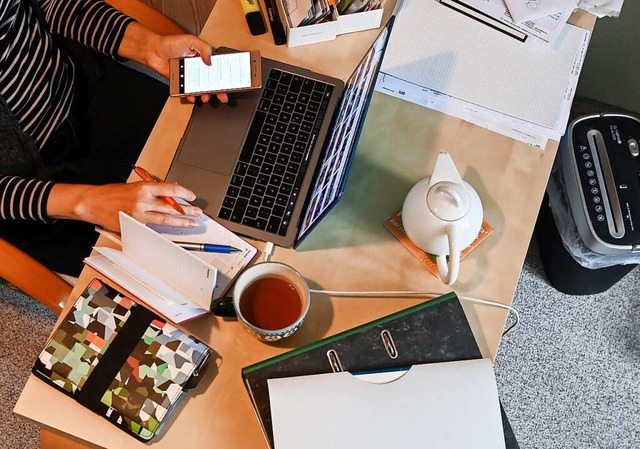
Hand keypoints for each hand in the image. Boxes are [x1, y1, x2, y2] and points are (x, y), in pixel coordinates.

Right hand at [48, 182, 202, 230]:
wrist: (92, 202)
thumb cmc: (111, 193)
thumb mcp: (133, 185)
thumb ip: (152, 189)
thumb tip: (169, 191)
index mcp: (144, 187)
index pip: (170, 189)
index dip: (184, 193)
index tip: (191, 196)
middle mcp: (143, 200)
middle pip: (171, 206)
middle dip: (187, 210)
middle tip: (197, 212)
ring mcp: (139, 214)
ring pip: (165, 219)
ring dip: (180, 221)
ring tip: (190, 222)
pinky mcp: (134, 225)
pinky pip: (152, 227)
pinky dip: (163, 227)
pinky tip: (171, 228)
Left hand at [147, 34, 228, 103]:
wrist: (154, 51)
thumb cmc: (170, 43)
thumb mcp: (190, 40)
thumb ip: (203, 48)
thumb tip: (210, 60)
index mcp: (202, 58)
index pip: (216, 68)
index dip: (223, 76)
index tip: (229, 82)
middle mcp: (198, 68)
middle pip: (212, 82)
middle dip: (219, 90)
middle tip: (223, 96)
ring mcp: (190, 76)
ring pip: (201, 89)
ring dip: (205, 94)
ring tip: (206, 96)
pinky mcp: (182, 83)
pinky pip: (188, 92)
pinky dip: (191, 96)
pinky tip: (192, 96)